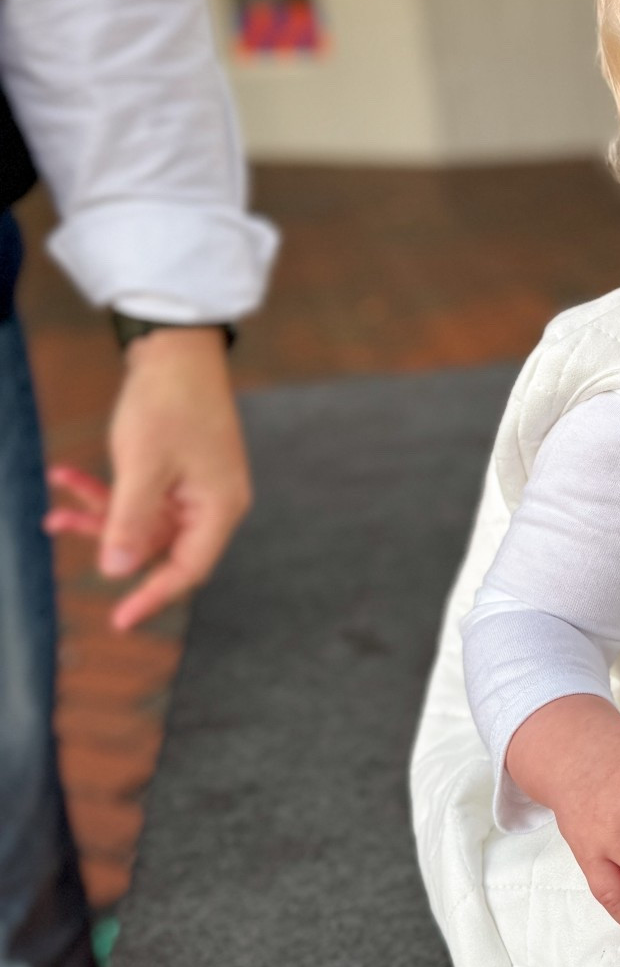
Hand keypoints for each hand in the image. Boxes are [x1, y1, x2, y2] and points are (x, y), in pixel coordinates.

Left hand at [46, 327, 250, 630]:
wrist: (175, 346)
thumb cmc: (170, 402)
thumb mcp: (143, 466)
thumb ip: (130, 522)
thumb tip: (117, 572)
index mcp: (219, 507)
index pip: (188, 569)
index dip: (153, 597)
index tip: (117, 620)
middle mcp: (210, 504)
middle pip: (158, 547)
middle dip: (106, 540)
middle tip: (58, 529)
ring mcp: (192, 488)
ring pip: (139, 522)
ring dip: (95, 513)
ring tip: (54, 504)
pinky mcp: (174, 472)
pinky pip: (136, 497)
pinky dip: (101, 490)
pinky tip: (65, 476)